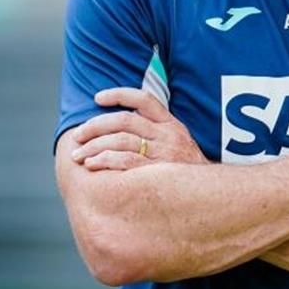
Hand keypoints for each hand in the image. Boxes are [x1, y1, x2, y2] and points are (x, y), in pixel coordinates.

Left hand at [70, 87, 207, 170]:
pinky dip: (104, 160)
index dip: (119, 94)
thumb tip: (123, 126)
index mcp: (171, 124)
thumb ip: (156, 132)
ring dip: (93, 147)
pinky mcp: (157, 172)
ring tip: (77, 155)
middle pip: (124, 121)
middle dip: (95, 126)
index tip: (97, 98)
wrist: (211, 193)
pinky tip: (91, 165)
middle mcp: (167, 134)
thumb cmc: (186, 170)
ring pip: (120, 140)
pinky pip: (125, 161)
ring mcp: (163, 153)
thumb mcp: (179, 143)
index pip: (144, 99)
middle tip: (78, 135)